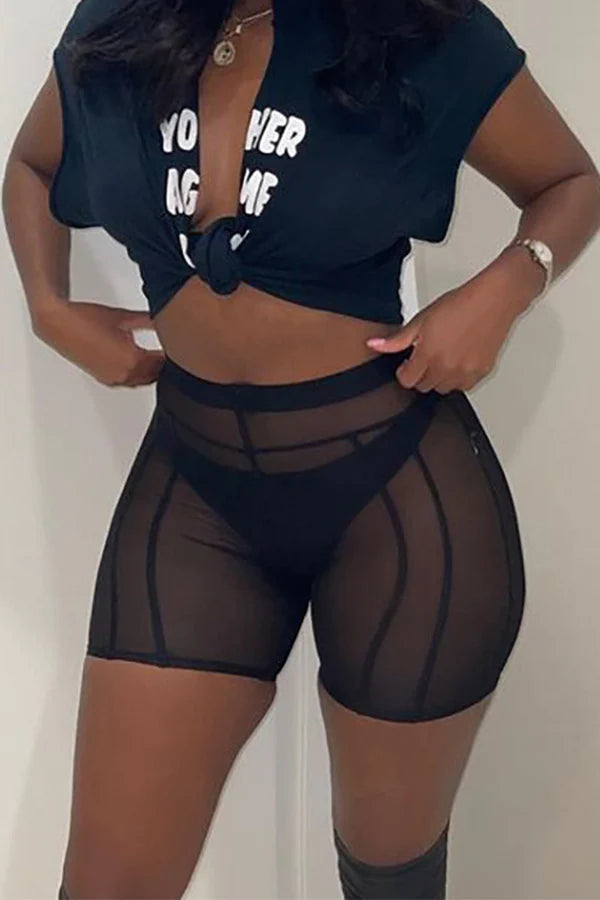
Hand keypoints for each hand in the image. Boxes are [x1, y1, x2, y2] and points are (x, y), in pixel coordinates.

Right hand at [36, 300, 164, 386]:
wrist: (59, 323)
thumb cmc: (86, 318)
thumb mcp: (125, 317)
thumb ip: (149, 320)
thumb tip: (166, 318)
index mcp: (133, 360)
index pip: (163, 363)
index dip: (174, 355)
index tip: (181, 347)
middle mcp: (124, 374)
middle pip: (155, 376)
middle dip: (164, 365)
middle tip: (173, 353)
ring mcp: (113, 379)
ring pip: (143, 381)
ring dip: (151, 372)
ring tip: (158, 358)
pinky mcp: (105, 379)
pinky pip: (129, 382)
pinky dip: (138, 375)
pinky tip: (139, 364)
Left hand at [365, 275, 523, 393]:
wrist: (493, 300)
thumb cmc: (460, 304)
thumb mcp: (422, 319)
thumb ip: (397, 339)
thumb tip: (373, 345)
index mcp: (428, 354)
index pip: (407, 381)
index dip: (404, 371)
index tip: (408, 363)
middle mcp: (446, 367)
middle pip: (424, 387)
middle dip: (421, 374)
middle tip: (426, 356)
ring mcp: (465, 372)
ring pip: (443, 389)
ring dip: (439, 377)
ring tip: (443, 356)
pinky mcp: (481, 372)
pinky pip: (463, 386)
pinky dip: (458, 378)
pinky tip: (458, 360)